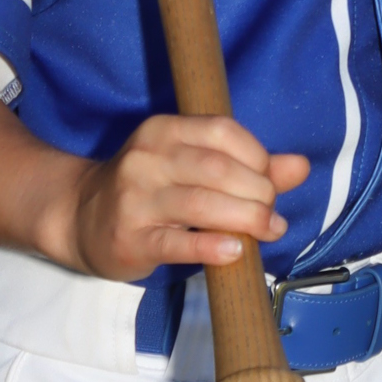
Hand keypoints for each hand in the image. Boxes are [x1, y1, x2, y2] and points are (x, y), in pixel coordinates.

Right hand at [66, 116, 311, 282]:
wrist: (80, 218)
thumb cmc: (148, 190)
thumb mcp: (191, 166)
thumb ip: (248, 165)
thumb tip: (300, 166)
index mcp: (164, 130)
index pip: (223, 132)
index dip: (258, 157)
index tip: (272, 183)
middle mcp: (147, 158)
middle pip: (218, 169)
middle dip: (258, 193)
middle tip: (273, 216)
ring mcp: (135, 198)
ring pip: (202, 203)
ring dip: (246, 219)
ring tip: (268, 232)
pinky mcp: (130, 238)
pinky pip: (176, 242)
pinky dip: (211, 246)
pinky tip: (235, 251)